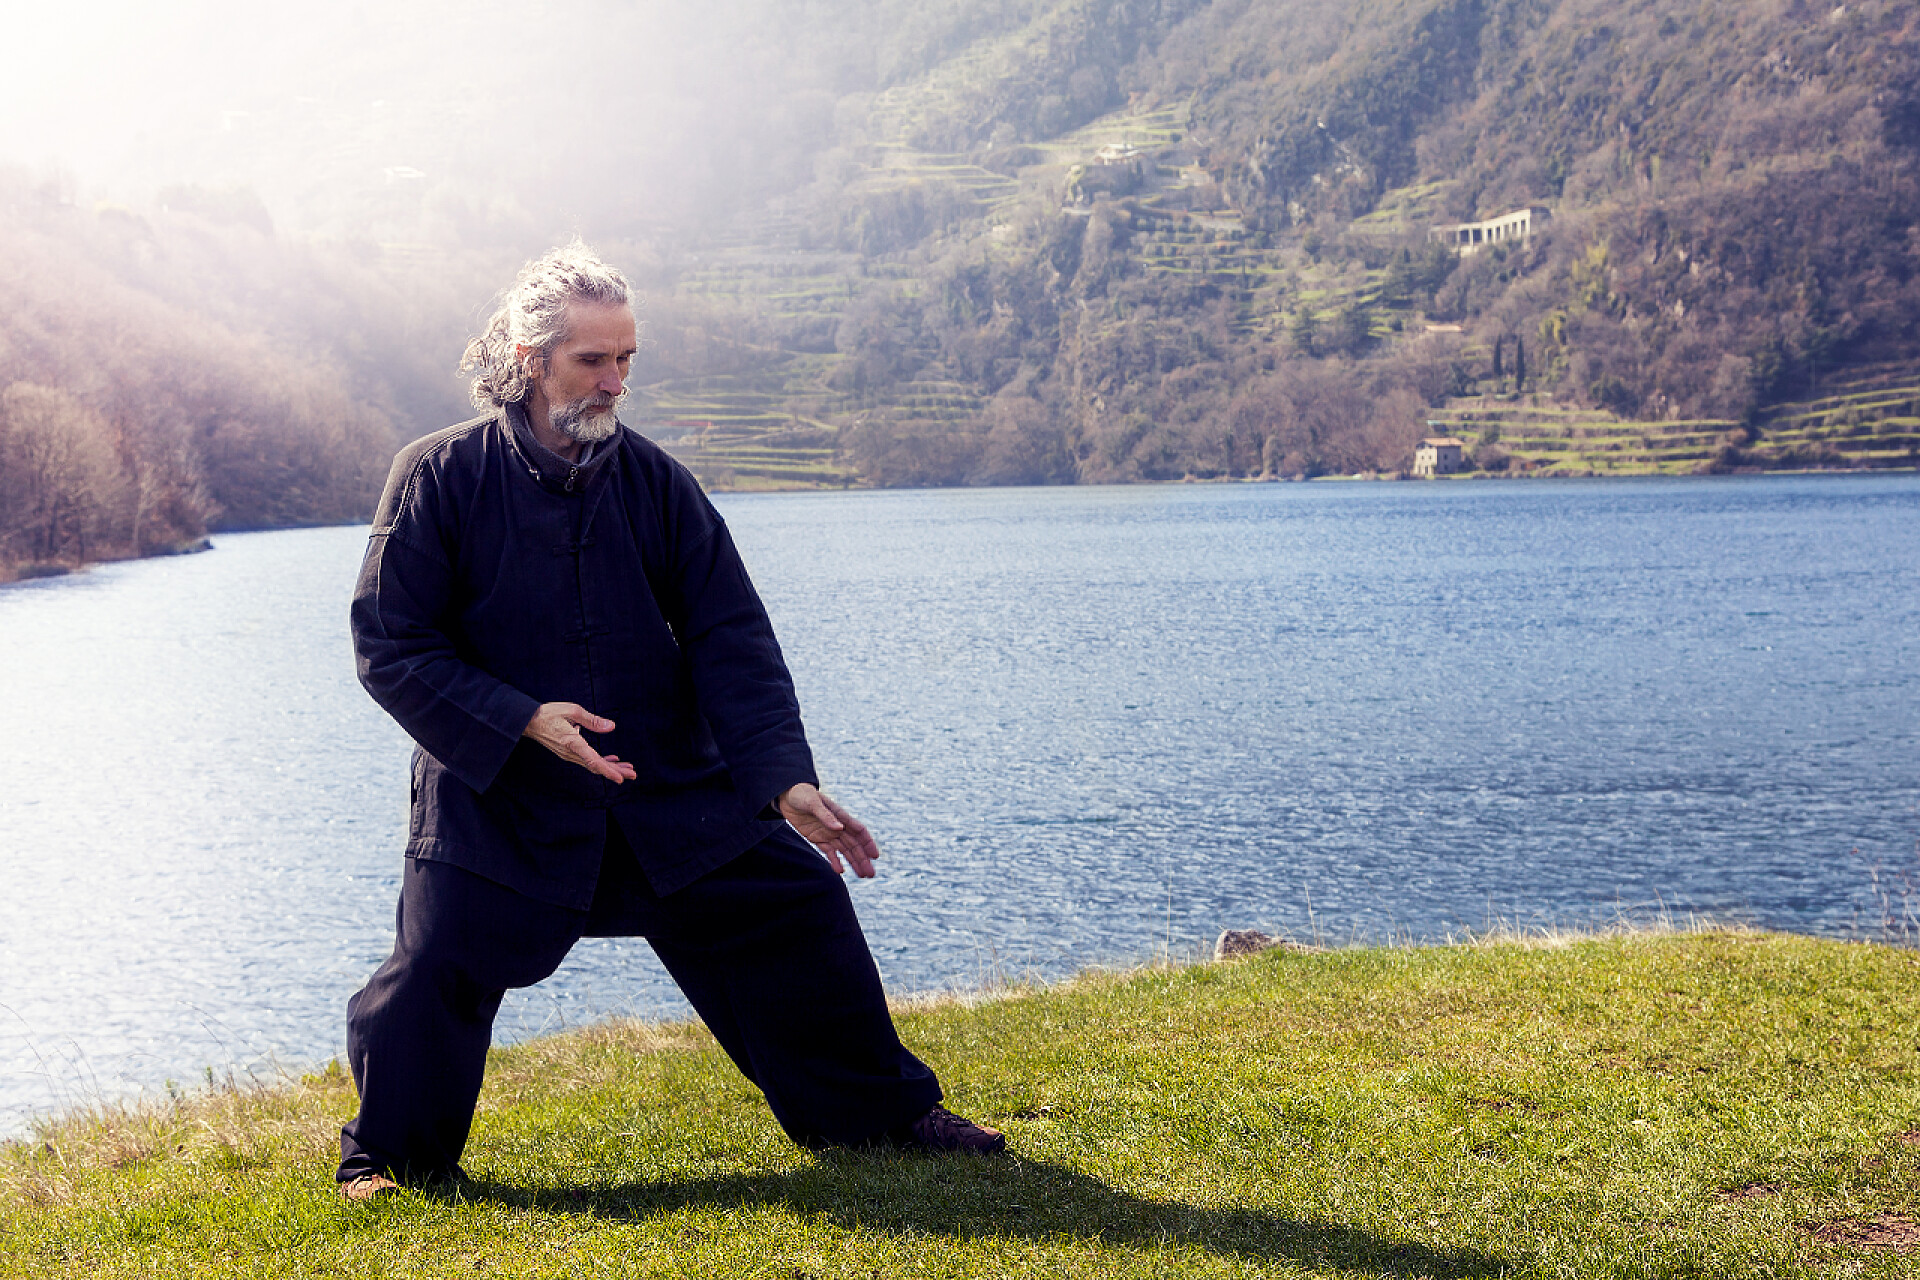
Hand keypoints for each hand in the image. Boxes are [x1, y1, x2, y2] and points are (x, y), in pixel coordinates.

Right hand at [522, 702, 636, 783]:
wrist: (528, 722)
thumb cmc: (549, 713)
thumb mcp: (572, 710)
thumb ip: (593, 720)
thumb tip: (611, 726)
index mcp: (572, 742)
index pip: (592, 760)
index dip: (607, 770)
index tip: (620, 778)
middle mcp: (570, 752)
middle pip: (596, 766)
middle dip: (616, 771)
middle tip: (633, 775)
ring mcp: (569, 754)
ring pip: (593, 764)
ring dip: (610, 767)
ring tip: (628, 770)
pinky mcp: (568, 752)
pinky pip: (587, 760)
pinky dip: (601, 761)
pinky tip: (613, 759)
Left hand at [777, 783, 879, 878]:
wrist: (787, 795)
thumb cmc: (802, 794)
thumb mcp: (812, 802)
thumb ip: (825, 816)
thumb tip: (840, 828)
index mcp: (840, 815)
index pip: (859, 831)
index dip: (868, 843)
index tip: (875, 856)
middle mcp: (837, 826)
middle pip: (854, 845)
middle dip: (863, 859)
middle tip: (870, 874)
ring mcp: (828, 833)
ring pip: (844, 851)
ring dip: (854, 862)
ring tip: (862, 876)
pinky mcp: (817, 838)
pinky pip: (829, 852)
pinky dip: (835, 861)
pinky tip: (840, 871)